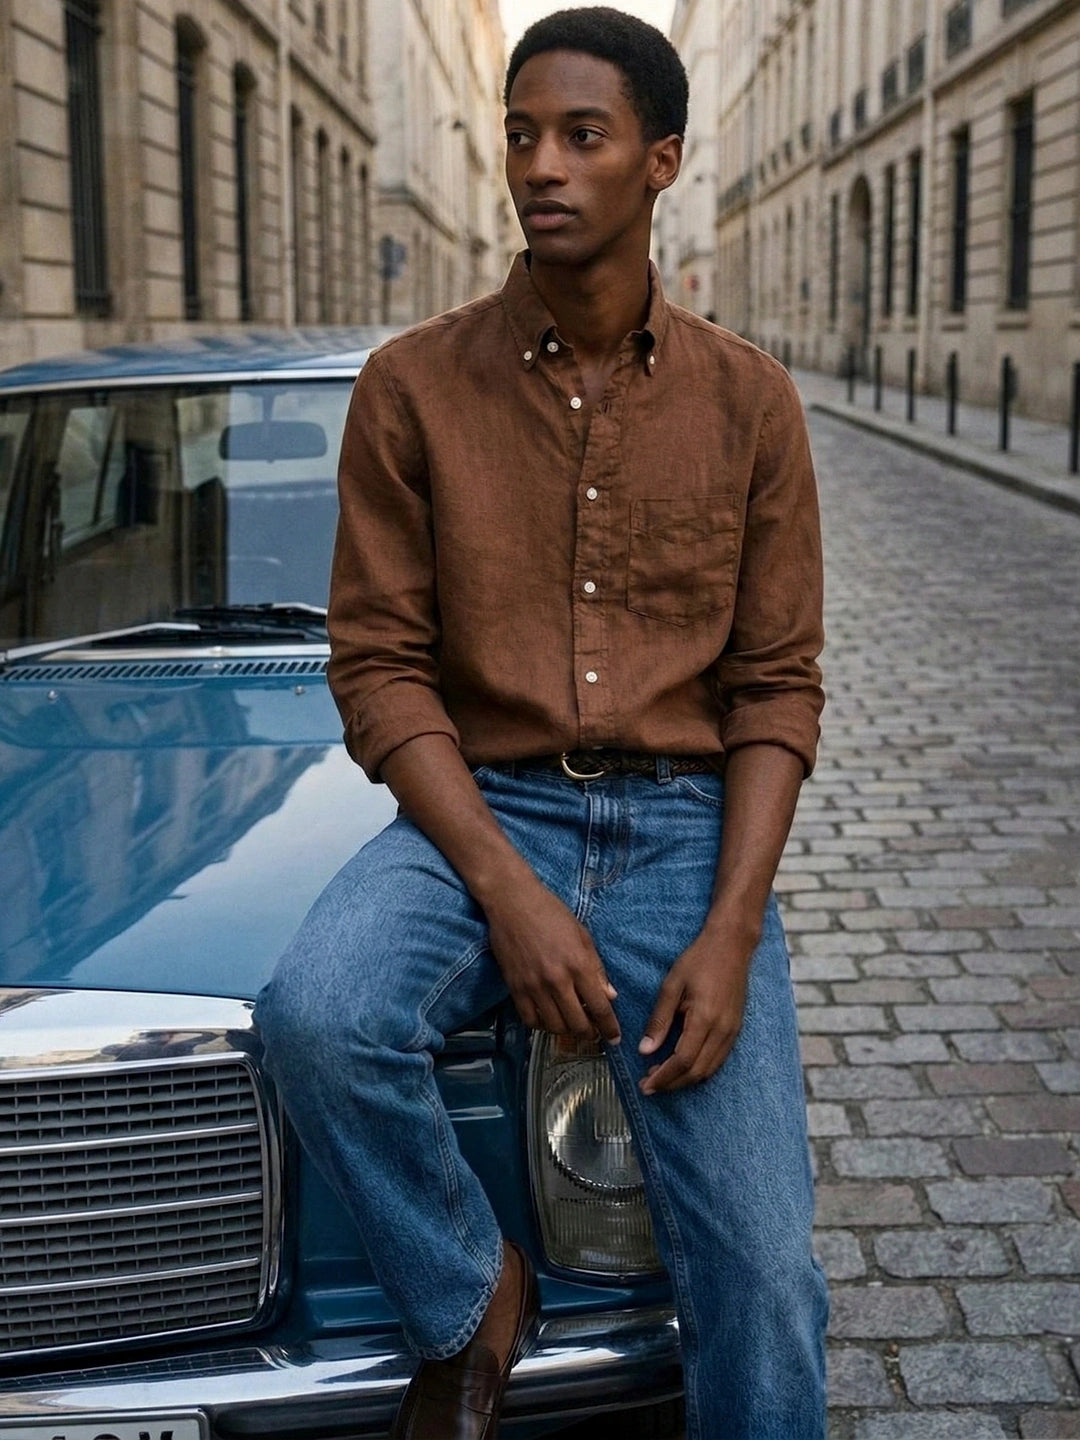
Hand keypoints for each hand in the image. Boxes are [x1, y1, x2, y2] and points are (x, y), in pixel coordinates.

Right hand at [484, 880, 620, 1043]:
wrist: (513, 902)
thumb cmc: (551, 913)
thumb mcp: (582, 936)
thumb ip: (596, 969)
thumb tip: (610, 996)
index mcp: (578, 965)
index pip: (599, 1008)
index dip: (609, 1028)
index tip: (614, 1039)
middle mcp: (557, 980)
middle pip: (577, 1023)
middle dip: (590, 1034)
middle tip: (594, 1034)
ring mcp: (534, 986)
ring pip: (554, 1026)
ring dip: (566, 1031)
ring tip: (572, 1026)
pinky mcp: (515, 987)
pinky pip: (530, 1019)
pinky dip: (541, 1025)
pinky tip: (549, 1019)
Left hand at [637, 921, 755, 1094]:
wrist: (732, 946)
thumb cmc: (699, 960)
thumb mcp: (671, 985)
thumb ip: (659, 1020)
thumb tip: (645, 1050)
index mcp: (704, 1019)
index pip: (682, 1060)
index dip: (664, 1077)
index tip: (646, 1085)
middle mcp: (722, 1030)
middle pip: (696, 1071)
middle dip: (672, 1083)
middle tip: (649, 1086)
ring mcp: (732, 1032)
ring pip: (709, 1069)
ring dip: (685, 1079)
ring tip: (662, 1078)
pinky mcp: (736, 1029)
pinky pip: (718, 1060)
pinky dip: (700, 1070)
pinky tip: (684, 1067)